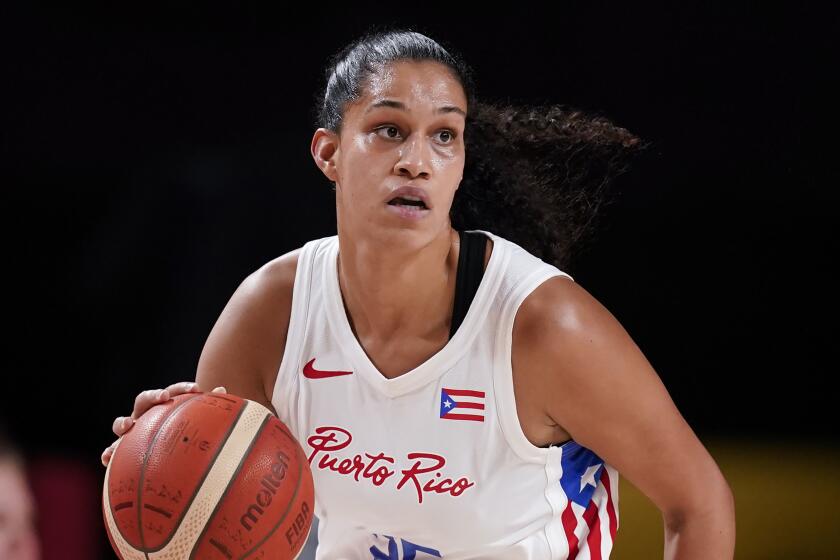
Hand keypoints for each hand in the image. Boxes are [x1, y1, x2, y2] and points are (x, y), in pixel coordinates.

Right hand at [100, 382, 225, 465]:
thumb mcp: (195, 422)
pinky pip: (112, 451)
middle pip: (143, 400)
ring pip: (121, 423)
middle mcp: (146, 415)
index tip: (195, 389)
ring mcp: (132, 431)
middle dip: (152, 396)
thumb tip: (223, 389)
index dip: (180, 388)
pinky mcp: (122, 450)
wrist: (164, 451)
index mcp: (164, 406)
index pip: (171, 391)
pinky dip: (108, 453)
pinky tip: (107, 460)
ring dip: (122, 422)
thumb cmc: (182, 434)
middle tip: (164, 397)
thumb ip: (207, 407)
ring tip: (128, 426)